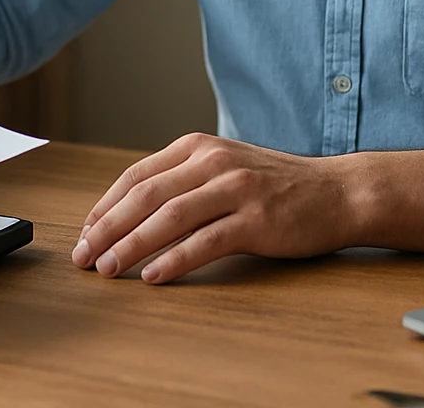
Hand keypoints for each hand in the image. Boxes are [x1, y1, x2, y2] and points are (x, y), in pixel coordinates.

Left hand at [71, 133, 357, 283]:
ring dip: (132, 245)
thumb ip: (183, 180)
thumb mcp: (225, 167)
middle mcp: (214, 162)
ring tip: (109, 269)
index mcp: (199, 147)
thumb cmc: (277, 185)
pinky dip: (174, 260)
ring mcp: (236, 189)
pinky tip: (153, 276)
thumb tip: (129, 212)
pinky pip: (206, 242)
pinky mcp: (256, 220)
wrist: (338, 192)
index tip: (85, 233)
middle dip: (108, 229)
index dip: (105, 206)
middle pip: (145, 196)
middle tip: (85, 257)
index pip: (137, 175)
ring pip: (169, 217)